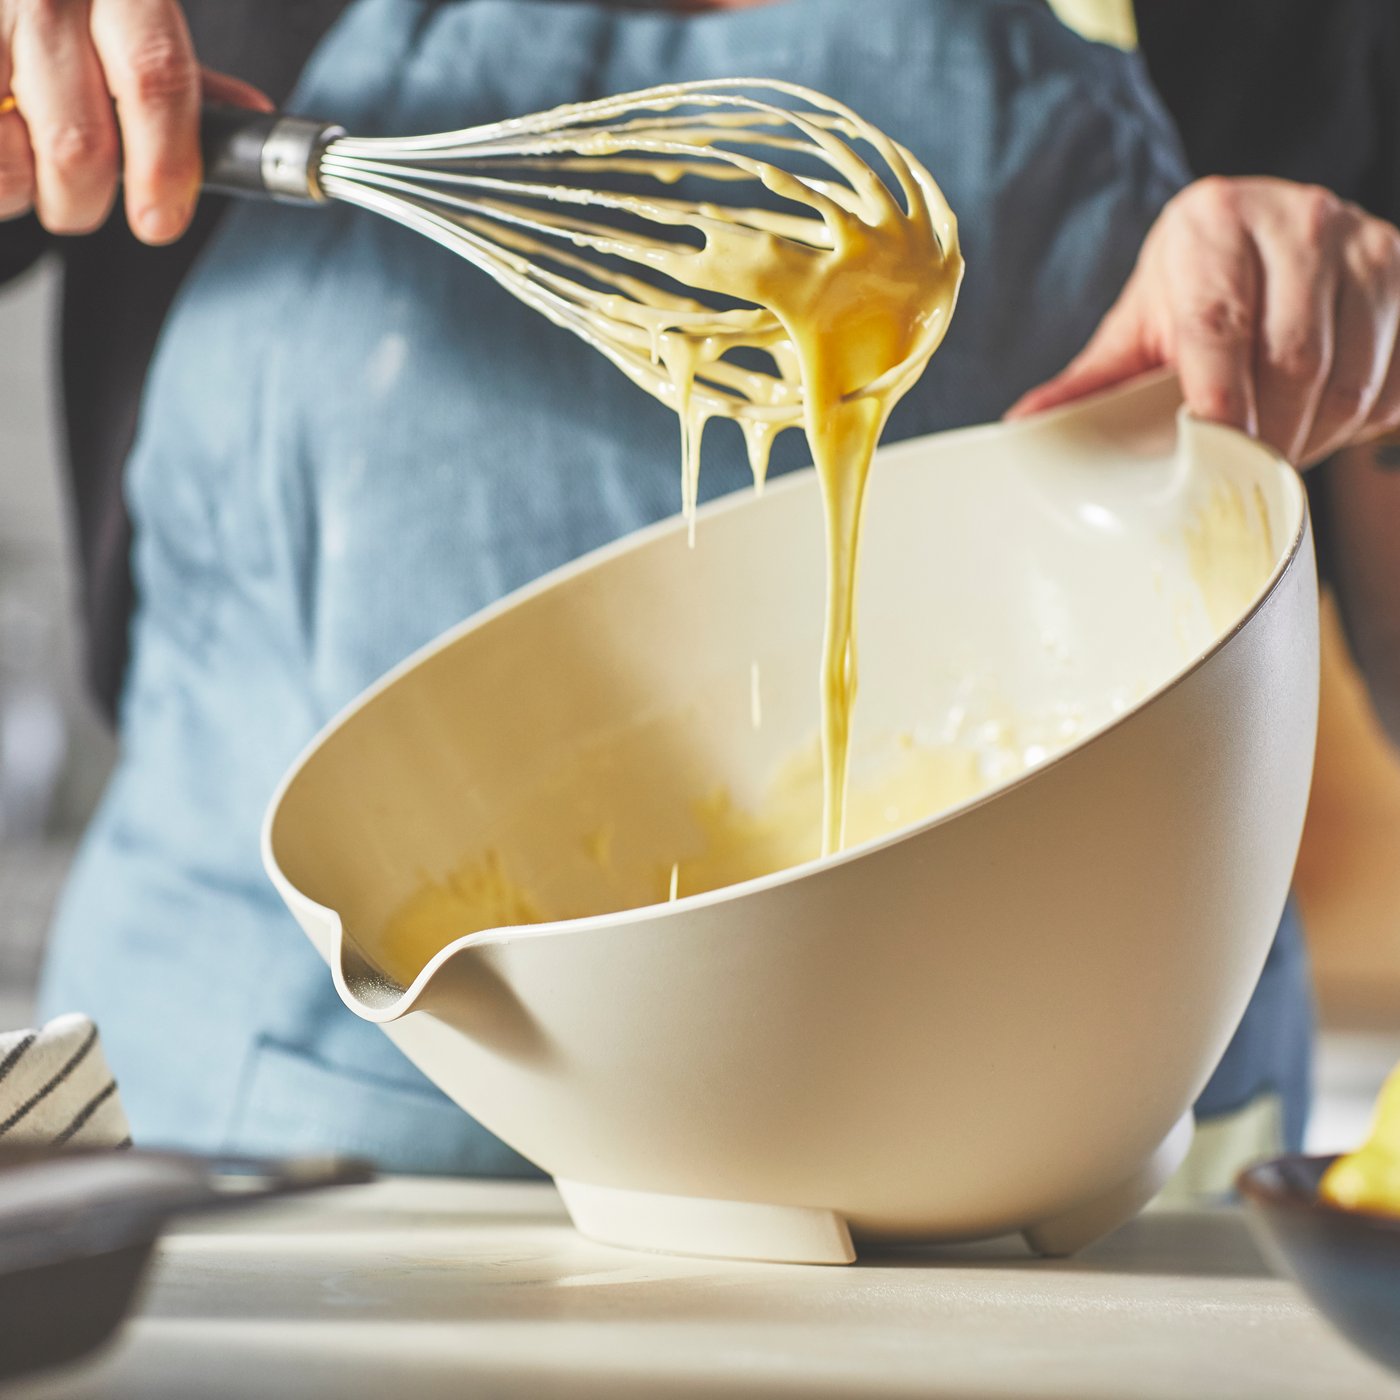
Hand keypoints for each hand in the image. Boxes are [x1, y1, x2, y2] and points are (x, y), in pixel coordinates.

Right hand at [0, 0, 269, 244]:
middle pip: (78, 144)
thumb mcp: (127, 11)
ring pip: (11, 164)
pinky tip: (1, 144)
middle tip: (83, 204)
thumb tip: (253, 119)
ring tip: (26, 165)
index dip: (166, 166)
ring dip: (28, 192)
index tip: (161, 220)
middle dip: (85, 202)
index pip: (157, 81)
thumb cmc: (63, 1)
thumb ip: (174, 70)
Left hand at [1008, 177, 1399, 466]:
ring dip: (1313, 438)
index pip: (1218, 327)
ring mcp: (1365, 243)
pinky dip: (1361, 423)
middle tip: (1240, 476)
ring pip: (1351, 379)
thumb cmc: (1198, 288)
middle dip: (1266, 438)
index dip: (1218, 406)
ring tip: (1276, 451)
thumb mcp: (1141, 324)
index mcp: (1214, 224)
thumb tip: (1022, 430)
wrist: (1270, 236)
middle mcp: (1298, 218)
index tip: (1211, 460)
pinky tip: (1324, 423)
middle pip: (1293, 362)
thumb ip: (1091, 380)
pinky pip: (1396, 380)